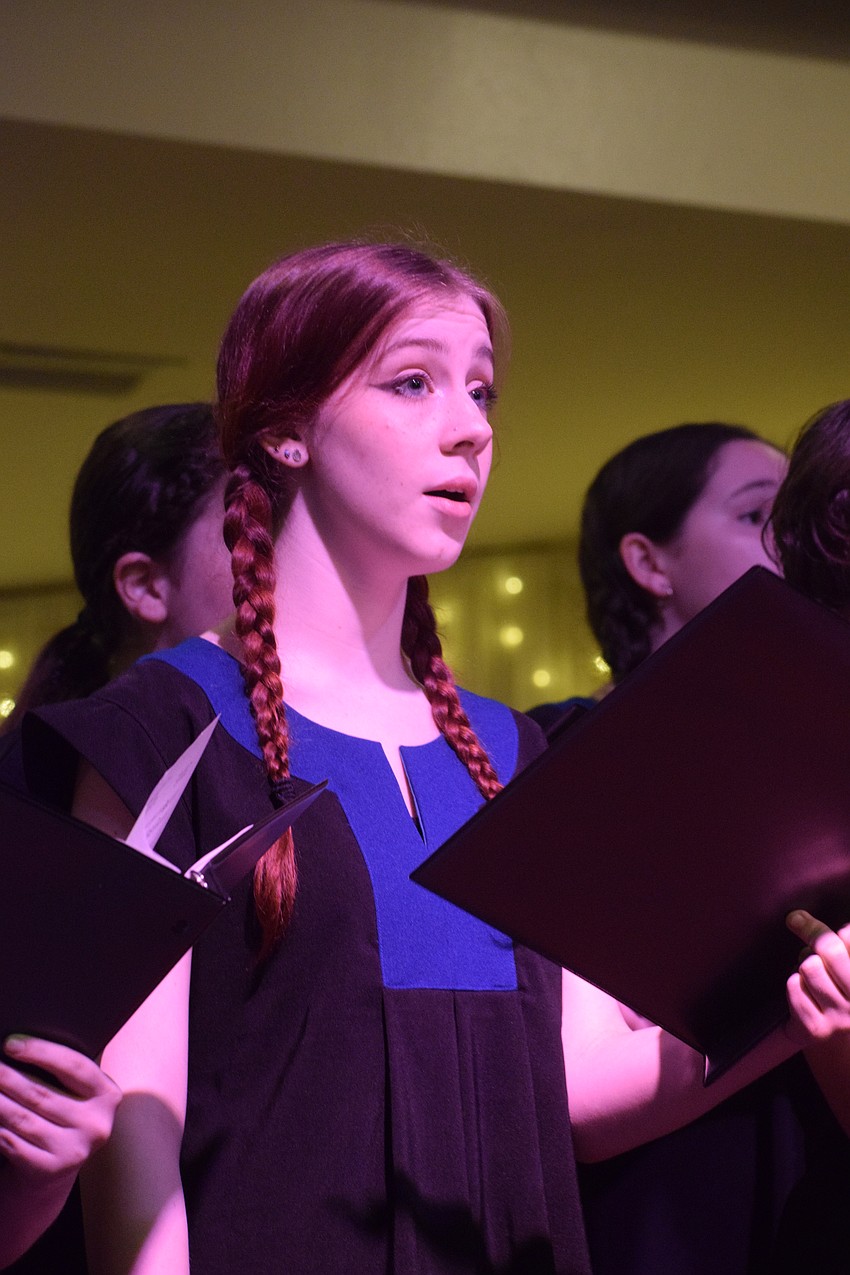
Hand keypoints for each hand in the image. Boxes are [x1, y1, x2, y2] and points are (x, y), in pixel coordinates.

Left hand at [0, 1035, 120, 1184]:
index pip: (75, 1066)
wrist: (53, 1171)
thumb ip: (60, 1074)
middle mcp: (96, 1124)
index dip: (41, 1052)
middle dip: (7, 1076)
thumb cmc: (59, 1116)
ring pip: (22, 1118)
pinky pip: (11, 1142)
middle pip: (42, 1093)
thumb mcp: (73, 1094)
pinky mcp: (48, 1170)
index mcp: (107, 1095)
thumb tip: (19, 1047)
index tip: (10, 1043)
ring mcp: (73, 1151)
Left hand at [785, 910, 849, 1043]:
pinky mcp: (816, 1029)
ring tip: (811, 974)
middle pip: (831, 950)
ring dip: (804, 965)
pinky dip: (794, 983)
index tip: (839, 929)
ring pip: (810, 966)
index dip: (844, 931)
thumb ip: (840, 942)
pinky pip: (794, 985)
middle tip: (799, 923)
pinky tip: (804, 993)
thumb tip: (797, 918)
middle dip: (812, 933)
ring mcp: (841, 1019)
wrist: (824, 1035)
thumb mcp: (845, 963)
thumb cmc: (836, 985)